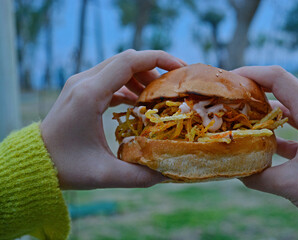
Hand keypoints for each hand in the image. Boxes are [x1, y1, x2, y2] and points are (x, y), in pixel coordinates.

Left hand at [41, 49, 185, 189]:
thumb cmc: (65, 167)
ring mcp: (81, 84)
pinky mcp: (81, 91)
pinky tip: (138, 103)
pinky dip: (128, 86)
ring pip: (118, 67)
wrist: (34, 163)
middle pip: (127, 60)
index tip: (180, 69)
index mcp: (89, 94)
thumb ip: (140, 175)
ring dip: (141, 77)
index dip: (158, 59)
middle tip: (174, 86)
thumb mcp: (105, 175)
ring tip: (158, 97)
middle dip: (155, 69)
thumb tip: (170, 173)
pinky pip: (110, 79)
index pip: (129, 61)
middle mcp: (84, 82)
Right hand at [232, 66, 297, 219]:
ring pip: (290, 107)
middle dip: (256, 89)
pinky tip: (261, 138)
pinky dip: (278, 128)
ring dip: (266, 109)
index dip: (252, 74)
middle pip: (284, 88)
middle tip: (232, 95)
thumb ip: (257, 176)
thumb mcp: (289, 183)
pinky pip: (296, 125)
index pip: (279, 79)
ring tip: (242, 115)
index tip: (231, 79)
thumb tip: (235, 170)